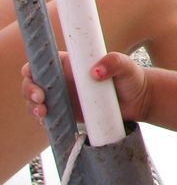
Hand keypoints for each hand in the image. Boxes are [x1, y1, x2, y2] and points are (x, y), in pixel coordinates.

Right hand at [22, 51, 150, 124]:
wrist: (139, 101)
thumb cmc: (131, 77)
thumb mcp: (125, 65)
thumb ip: (114, 62)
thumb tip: (95, 71)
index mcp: (71, 64)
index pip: (43, 62)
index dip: (32, 69)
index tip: (36, 78)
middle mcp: (64, 79)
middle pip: (33, 82)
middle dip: (29, 91)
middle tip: (41, 99)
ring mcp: (65, 97)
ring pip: (36, 101)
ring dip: (32, 107)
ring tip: (43, 113)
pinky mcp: (69, 114)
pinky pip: (49, 118)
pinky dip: (43, 121)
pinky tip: (46, 122)